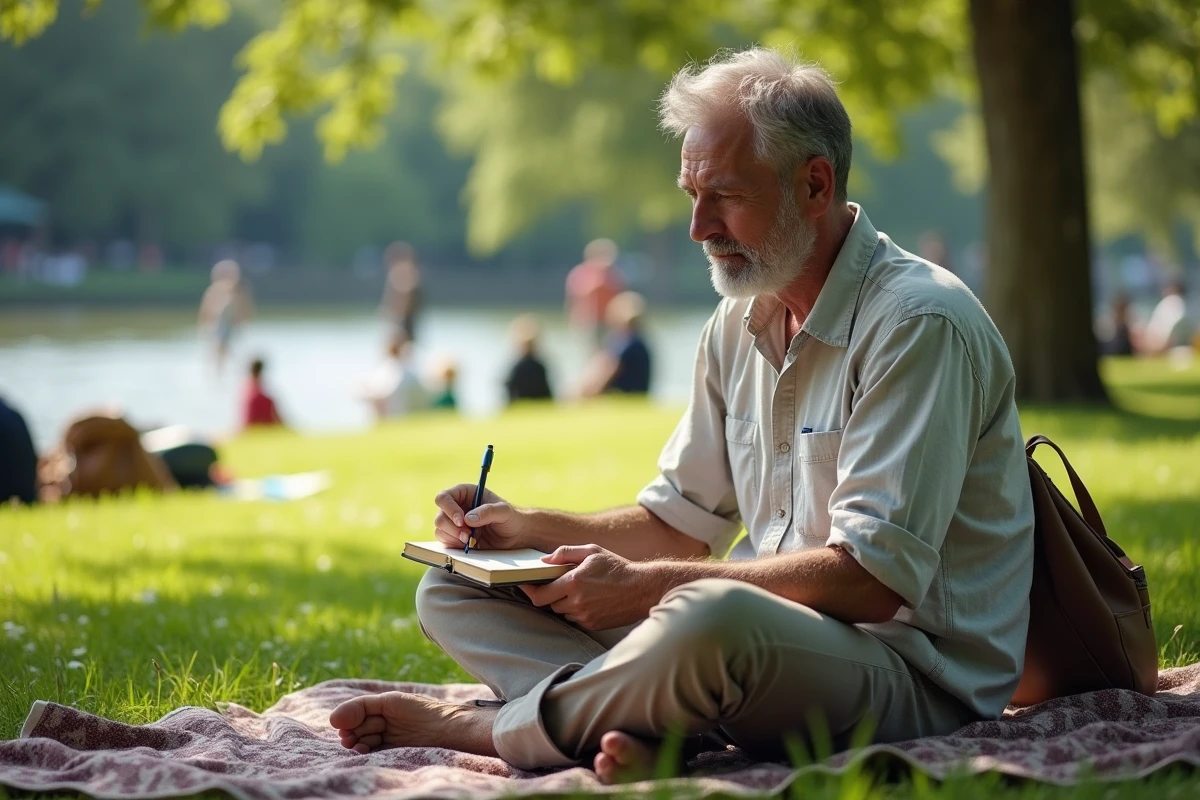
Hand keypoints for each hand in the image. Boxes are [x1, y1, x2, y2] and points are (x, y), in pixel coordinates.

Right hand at [433, 483, 526, 550]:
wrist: (516, 536)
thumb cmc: (511, 518)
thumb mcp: (504, 511)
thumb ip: (488, 511)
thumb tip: (468, 519)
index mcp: (465, 494)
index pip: (444, 497)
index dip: (449, 509)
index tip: (461, 521)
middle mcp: (456, 507)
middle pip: (440, 516)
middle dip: (452, 528)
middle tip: (468, 535)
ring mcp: (454, 523)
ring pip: (440, 530)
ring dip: (453, 537)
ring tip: (471, 540)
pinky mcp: (455, 538)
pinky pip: (445, 541)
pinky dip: (454, 544)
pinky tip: (469, 545)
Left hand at [520, 545, 657, 629]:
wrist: (642, 588)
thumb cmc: (617, 567)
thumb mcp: (592, 551)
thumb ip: (565, 553)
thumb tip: (544, 560)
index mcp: (574, 582)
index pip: (540, 594)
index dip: (530, 590)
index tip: (525, 585)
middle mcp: (577, 601)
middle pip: (550, 604)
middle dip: (552, 594)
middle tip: (561, 584)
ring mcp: (585, 615)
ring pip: (563, 612)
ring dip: (565, 603)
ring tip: (581, 590)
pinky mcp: (592, 624)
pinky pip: (576, 618)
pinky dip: (578, 610)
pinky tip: (591, 599)